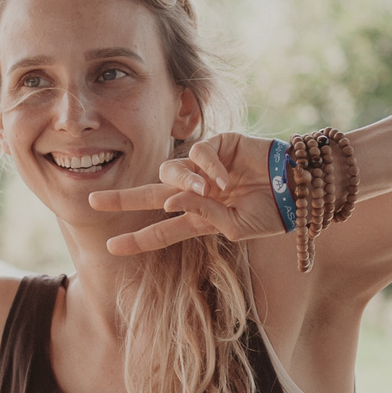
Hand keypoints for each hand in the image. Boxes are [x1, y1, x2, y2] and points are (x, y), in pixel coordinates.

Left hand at [90, 132, 286, 254]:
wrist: (299, 189)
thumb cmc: (272, 214)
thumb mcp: (235, 228)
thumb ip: (201, 217)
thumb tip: (169, 202)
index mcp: (199, 217)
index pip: (161, 230)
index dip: (137, 239)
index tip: (110, 248)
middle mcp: (197, 192)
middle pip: (150, 194)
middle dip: (122, 199)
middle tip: (92, 201)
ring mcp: (205, 168)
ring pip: (172, 171)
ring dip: (186, 182)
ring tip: (213, 190)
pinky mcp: (219, 144)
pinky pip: (198, 152)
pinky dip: (208, 167)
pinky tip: (227, 178)